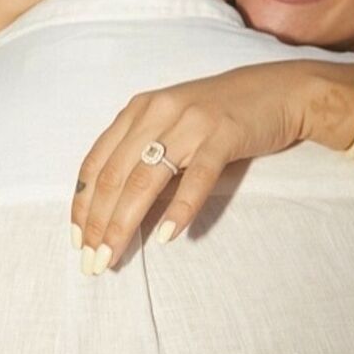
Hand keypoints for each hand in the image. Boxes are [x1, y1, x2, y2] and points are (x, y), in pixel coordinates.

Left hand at [70, 61, 353, 274]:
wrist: (277, 91)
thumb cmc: (219, 113)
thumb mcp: (172, 124)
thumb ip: (143, 152)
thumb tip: (113, 210)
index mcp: (139, 109)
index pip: (97, 162)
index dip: (82, 204)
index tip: (77, 242)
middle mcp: (159, 111)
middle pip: (116, 175)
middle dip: (98, 223)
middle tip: (92, 263)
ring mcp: (191, 122)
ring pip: (145, 179)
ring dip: (125, 223)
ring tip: (113, 257)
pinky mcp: (223, 135)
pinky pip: (196, 177)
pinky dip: (179, 209)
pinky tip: (167, 237)